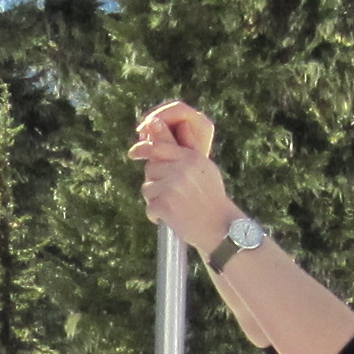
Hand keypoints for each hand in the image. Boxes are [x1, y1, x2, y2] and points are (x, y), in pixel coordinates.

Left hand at [130, 99, 230, 248]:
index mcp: (191, 158)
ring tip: (175, 207)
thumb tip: (180, 126)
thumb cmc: (211, 198)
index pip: (159, 147)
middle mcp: (181, 168)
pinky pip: (149, 207)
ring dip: (156, 200)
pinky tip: (171, 218)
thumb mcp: (205, 169)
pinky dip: (156, 215)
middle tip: (170, 195)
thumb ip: (189, 149)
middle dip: (155, 181)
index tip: (133, 152)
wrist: (220, 227)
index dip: (143, 148)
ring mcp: (172, 186)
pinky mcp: (165, 204)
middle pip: (151, 169)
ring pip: (148, 188)